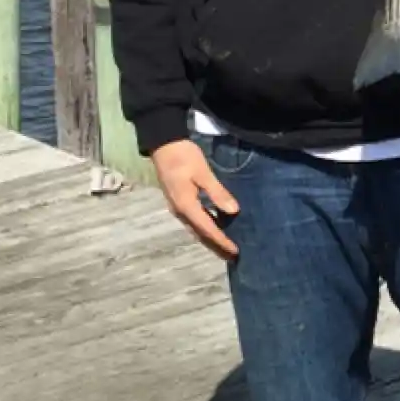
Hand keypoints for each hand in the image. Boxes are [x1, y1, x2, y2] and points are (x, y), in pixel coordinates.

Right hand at [152, 140, 239, 258]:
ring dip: (210, 238)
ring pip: (196, 228)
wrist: (163, 144)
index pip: (207, 229)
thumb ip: (217, 192)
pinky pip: (194, 220)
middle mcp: (180, 211)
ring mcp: (177, 207)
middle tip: (232, 256)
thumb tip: (233, 211)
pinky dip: (205, 226)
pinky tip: (216, 225)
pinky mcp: (178, 201)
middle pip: (200, 234)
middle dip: (216, 245)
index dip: (222, 240)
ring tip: (226, 246)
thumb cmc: (184, 156)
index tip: (235, 251)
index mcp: (186, 205)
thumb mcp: (203, 172)